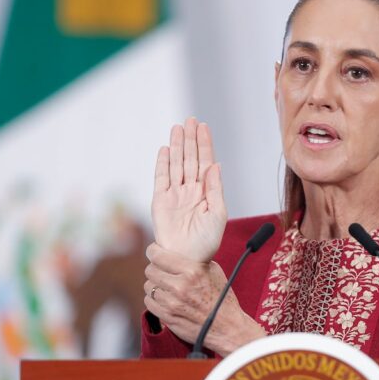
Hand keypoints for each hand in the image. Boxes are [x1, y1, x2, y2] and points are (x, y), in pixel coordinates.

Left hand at [143, 243, 265, 355]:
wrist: (227, 327)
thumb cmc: (222, 298)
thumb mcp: (214, 271)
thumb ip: (194, 260)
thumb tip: (176, 251)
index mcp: (192, 271)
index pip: (158, 256)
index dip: (153, 251)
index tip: (154, 251)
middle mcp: (180, 286)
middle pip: (150, 271)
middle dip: (154, 268)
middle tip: (160, 270)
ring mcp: (172, 303)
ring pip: (149, 286)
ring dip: (155, 285)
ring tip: (165, 286)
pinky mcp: (167, 317)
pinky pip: (149, 302)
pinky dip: (154, 299)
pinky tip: (164, 298)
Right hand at [152, 118, 226, 262]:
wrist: (187, 260)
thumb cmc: (206, 242)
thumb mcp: (218, 214)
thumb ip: (215, 189)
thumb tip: (215, 165)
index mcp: (206, 192)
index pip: (205, 162)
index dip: (204, 145)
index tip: (203, 127)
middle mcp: (190, 190)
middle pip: (190, 159)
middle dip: (190, 139)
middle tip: (190, 120)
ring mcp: (175, 194)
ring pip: (176, 164)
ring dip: (177, 146)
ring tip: (178, 128)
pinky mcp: (160, 201)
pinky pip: (161, 179)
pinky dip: (163, 164)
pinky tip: (166, 150)